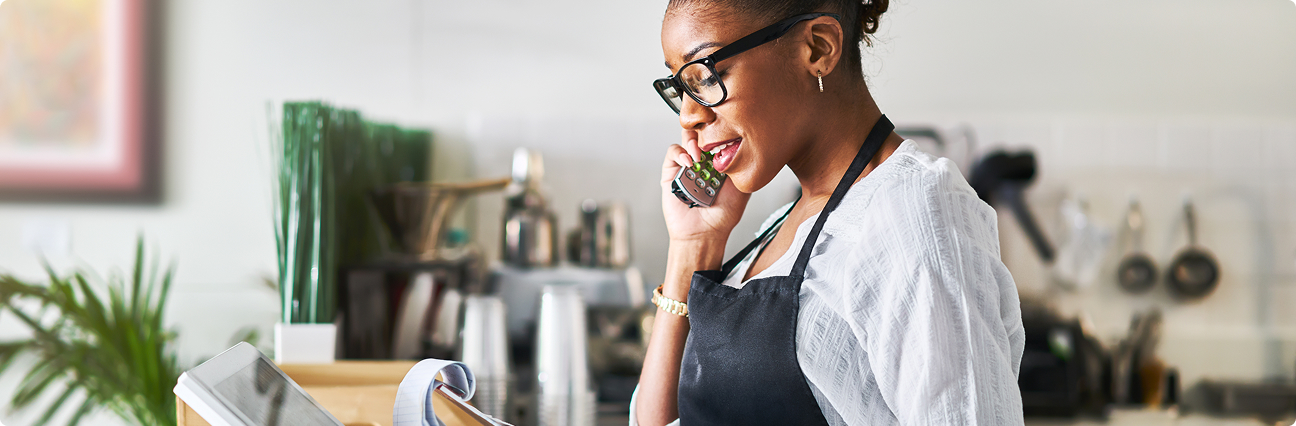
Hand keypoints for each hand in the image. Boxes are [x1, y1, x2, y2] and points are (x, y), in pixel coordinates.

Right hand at [660, 129, 750, 244]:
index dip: (720, 128)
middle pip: (701, 133)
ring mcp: (686, 166)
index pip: (718, 136)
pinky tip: (689, 163)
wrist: (705, 233)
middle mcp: (702, 161)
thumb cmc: (723, 215)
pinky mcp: (671, 173)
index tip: (725, 127)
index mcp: (718, 162)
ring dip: (693, 141)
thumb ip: (745, 168)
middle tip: (711, 136)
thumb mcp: (743, 188)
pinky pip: (673, 154)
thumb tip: (750, 148)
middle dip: (705, 129)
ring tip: (699, 154)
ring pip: (686, 139)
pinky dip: (680, 154)